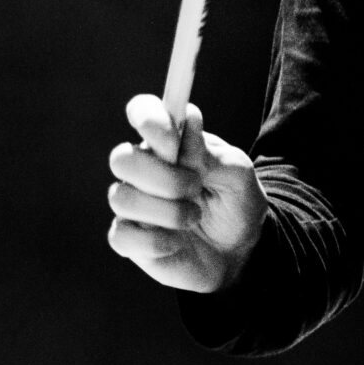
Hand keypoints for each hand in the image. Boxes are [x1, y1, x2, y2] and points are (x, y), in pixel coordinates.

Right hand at [106, 94, 267, 294]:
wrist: (242, 252)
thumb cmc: (237, 204)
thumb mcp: (237, 174)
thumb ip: (209, 152)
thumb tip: (187, 122)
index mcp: (170, 142)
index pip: (143, 112)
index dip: (147, 116)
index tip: (169, 134)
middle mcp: (144, 168)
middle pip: (122, 158)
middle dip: (162, 176)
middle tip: (195, 186)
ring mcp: (134, 204)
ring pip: (121, 198)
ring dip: (167, 211)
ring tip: (194, 217)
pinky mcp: (130, 239)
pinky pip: (121, 236)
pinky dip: (156, 240)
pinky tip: (176, 242)